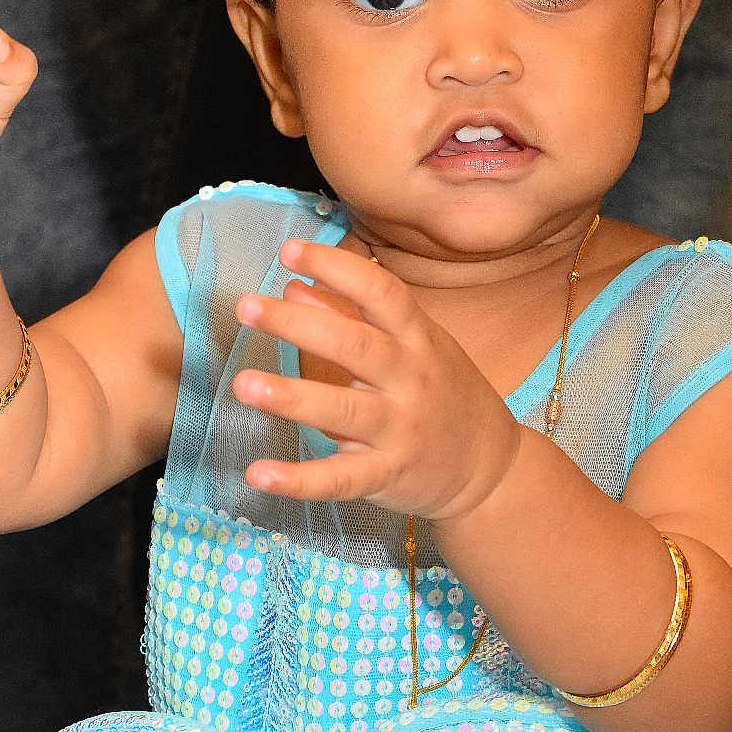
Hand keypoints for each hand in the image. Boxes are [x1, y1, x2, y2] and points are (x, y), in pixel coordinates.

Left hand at [231, 239, 520, 519]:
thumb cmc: (441, 392)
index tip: (289, 251)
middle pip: (354, 346)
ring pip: (343, 410)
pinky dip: (299, 480)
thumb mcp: (410, 346)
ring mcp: (400, 429)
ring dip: (292, 396)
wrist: (489, 466)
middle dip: (298, 325)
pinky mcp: (387, 475)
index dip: (335, 267)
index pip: (380, 291)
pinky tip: (256, 473)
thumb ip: (351, 316)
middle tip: (246, 307)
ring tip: (242, 384)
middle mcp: (411, 379)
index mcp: (418, 338)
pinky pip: (340, 479)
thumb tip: (292, 288)